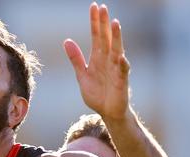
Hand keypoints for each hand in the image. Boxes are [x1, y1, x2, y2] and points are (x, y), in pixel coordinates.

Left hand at [64, 2, 130, 122]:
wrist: (107, 112)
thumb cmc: (97, 94)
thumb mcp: (82, 75)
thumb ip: (76, 59)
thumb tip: (66, 41)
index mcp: (98, 57)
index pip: (97, 35)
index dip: (95, 22)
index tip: (93, 6)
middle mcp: (108, 60)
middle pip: (107, 38)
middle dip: (104, 23)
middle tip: (103, 7)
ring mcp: (116, 70)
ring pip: (117, 50)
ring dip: (116, 37)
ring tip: (115, 23)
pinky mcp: (121, 82)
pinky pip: (122, 71)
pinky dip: (122, 64)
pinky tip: (121, 56)